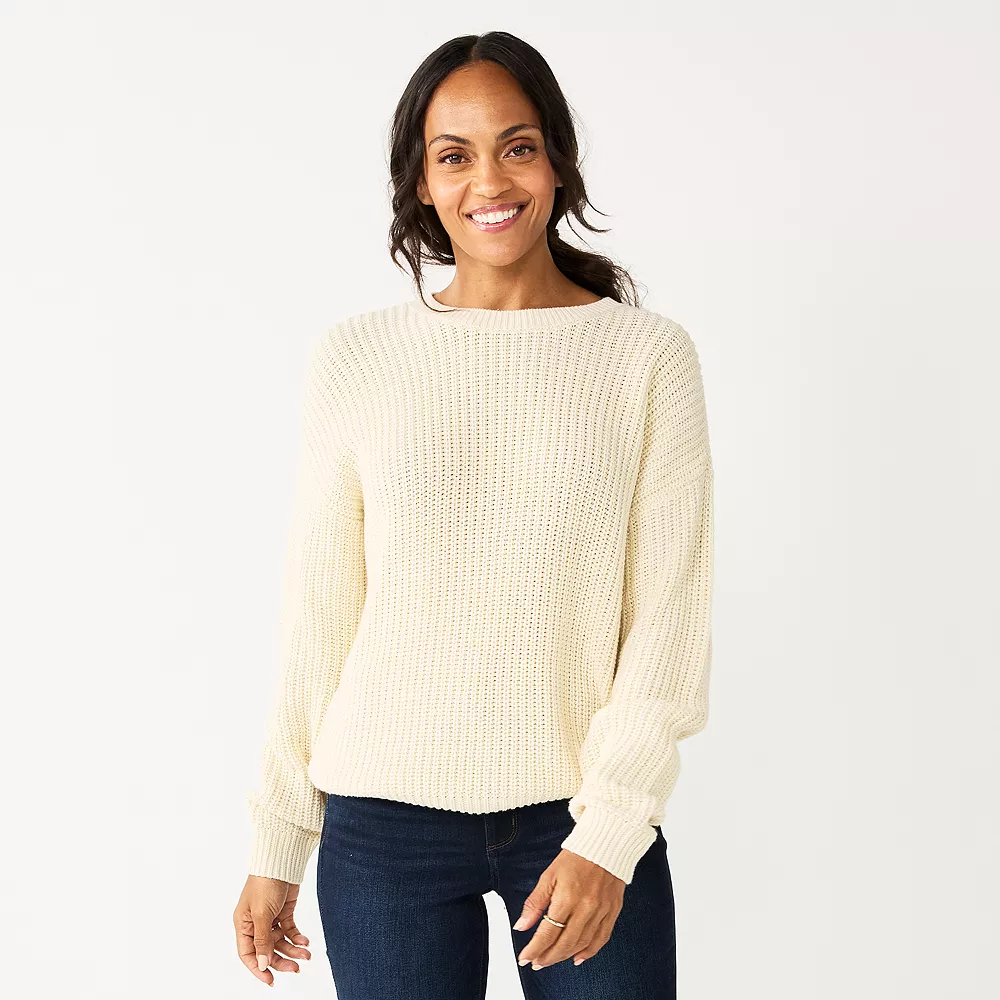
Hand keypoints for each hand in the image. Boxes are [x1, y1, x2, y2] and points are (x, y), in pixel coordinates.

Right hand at [233, 874, 311, 986]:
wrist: (281, 861)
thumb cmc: (265, 883)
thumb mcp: (262, 914)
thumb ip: (262, 940)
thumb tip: (262, 963)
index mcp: (243, 925)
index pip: (248, 954)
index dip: (258, 968)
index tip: (271, 980)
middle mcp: (255, 924)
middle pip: (267, 950)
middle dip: (281, 960)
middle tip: (295, 968)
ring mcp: (270, 918)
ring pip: (280, 942)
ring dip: (293, 949)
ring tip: (306, 954)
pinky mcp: (283, 912)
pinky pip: (289, 930)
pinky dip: (297, 937)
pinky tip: (305, 941)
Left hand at [511, 849, 624, 968]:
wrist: (606, 845)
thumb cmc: (575, 858)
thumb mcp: (549, 876)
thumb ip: (535, 903)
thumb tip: (521, 926)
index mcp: (567, 897)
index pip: (548, 932)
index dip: (535, 949)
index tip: (525, 958)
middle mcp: (586, 908)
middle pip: (565, 943)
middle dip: (548, 957)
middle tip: (536, 963)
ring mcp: (601, 912)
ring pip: (582, 944)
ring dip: (564, 956)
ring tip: (550, 960)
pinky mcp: (612, 912)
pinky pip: (601, 939)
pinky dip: (589, 952)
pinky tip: (577, 958)